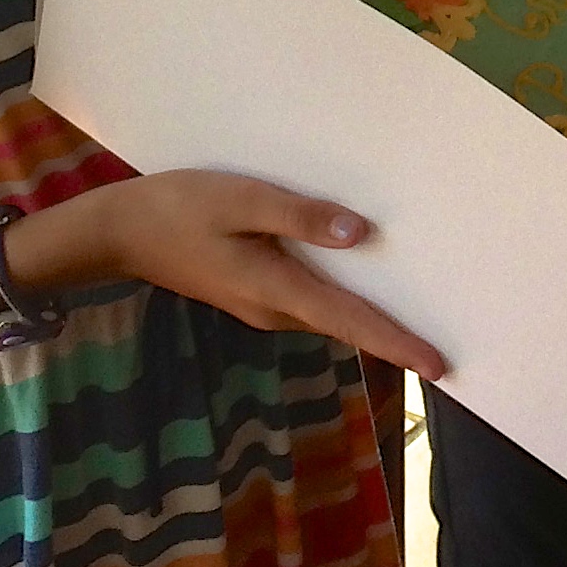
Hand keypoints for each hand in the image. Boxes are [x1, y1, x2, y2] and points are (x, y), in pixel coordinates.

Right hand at [105, 171, 446, 380]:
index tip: (438, 366)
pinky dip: (342, 294)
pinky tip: (361, 271)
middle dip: (394, 332)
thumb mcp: (240, 200)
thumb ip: (299, 217)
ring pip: (329, 313)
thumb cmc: (178, 208)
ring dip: (370, 313)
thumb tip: (360, 234)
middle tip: (447, 336)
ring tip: (421, 302)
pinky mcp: (254, 292)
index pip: (350, 322)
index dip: (397, 343)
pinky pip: (311, 298)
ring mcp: (262, 306)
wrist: (119, 232)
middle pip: (346, 323)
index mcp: (276, 289)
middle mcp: (275, 310)